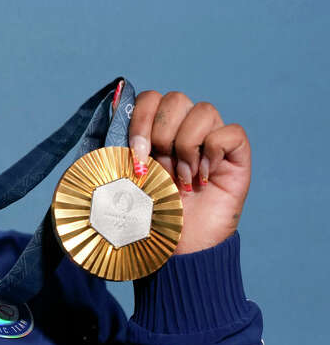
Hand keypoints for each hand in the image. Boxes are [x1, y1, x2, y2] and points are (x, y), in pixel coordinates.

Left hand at [128, 92, 250, 253]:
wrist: (177, 247)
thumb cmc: (149, 214)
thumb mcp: (123, 178)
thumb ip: (114, 147)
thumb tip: (107, 111)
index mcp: (156, 129)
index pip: (149, 98)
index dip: (141, 120)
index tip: (136, 155)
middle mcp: (185, 128)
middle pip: (176, 99)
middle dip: (162, 135)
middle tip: (161, 169)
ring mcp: (212, 139)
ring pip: (204, 110)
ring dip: (186, 147)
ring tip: (183, 179)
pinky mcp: (237, 155)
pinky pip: (230, 132)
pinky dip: (214, 152)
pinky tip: (204, 179)